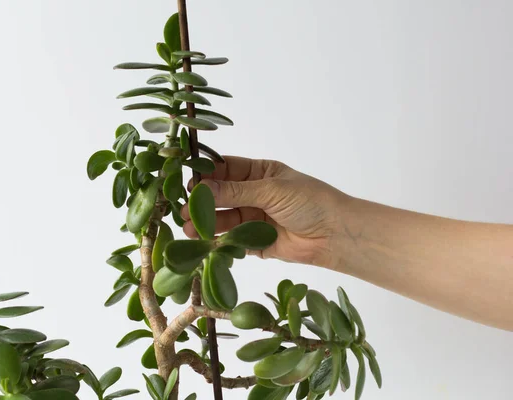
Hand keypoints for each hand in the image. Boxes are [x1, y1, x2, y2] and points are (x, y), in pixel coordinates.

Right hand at [181, 156, 348, 267]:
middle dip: (203, 202)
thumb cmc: (309, 202)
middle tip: (185, 209)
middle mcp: (254, 194)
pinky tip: (204, 242)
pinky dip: (219, 241)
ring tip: (189, 228)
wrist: (335, 234)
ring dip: (207, 223)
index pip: (226, 169)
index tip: (188, 182)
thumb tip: (202, 188)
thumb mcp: (271, 190)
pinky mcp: (255, 242)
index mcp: (259, 173)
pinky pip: (232, 240)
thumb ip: (236, 191)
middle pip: (221, 196)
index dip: (206, 175)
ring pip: (224, 218)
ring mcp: (254, 218)